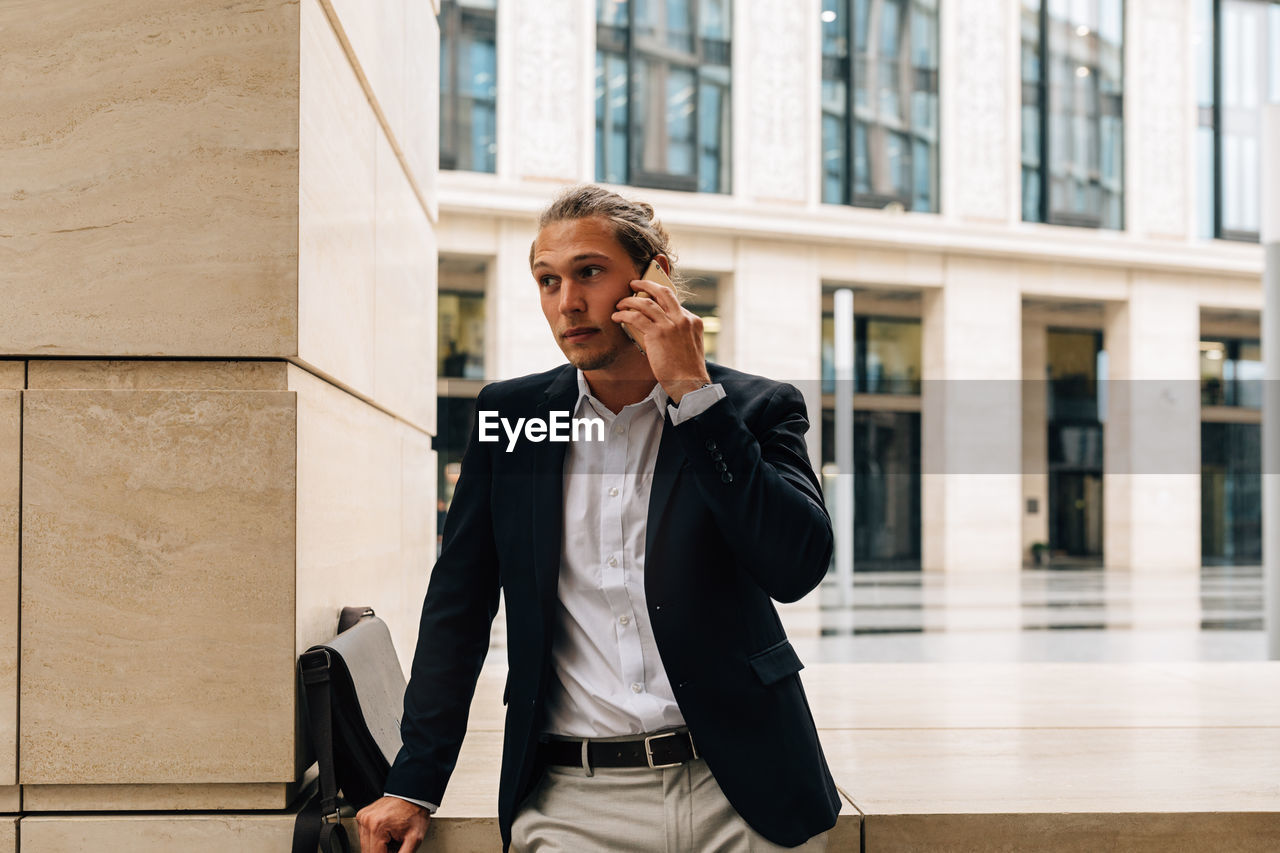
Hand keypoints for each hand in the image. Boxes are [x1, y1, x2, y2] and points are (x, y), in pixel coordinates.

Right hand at [356, 796, 430, 852]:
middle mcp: (367, 821)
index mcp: (378, 827)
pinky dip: (375, 839)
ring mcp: (363, 817)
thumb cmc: (415, 812)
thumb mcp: (415, 839)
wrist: (413, 794)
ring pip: (365, 845)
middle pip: (368, 851)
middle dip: (382, 852)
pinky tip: (386, 834)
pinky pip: (364, 835)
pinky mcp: (362, 816)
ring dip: (378, 847)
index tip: (396, 851)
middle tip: (396, 846)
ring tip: (392, 839)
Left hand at [613, 278, 710, 403]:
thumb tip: (658, 330)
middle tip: (634, 283)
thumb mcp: (689, 347)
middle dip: (646, 284)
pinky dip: (624, 315)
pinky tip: (616, 317)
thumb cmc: (687, 371)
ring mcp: (671, 325)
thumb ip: (678, 334)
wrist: (690, 384)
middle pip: (663, 292)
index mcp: (693, 321)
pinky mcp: (658, 334)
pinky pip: (636, 317)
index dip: (658, 300)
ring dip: (630, 300)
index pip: (674, 303)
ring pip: (646, 302)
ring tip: (620, 303)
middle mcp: (683, 319)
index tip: (647, 300)